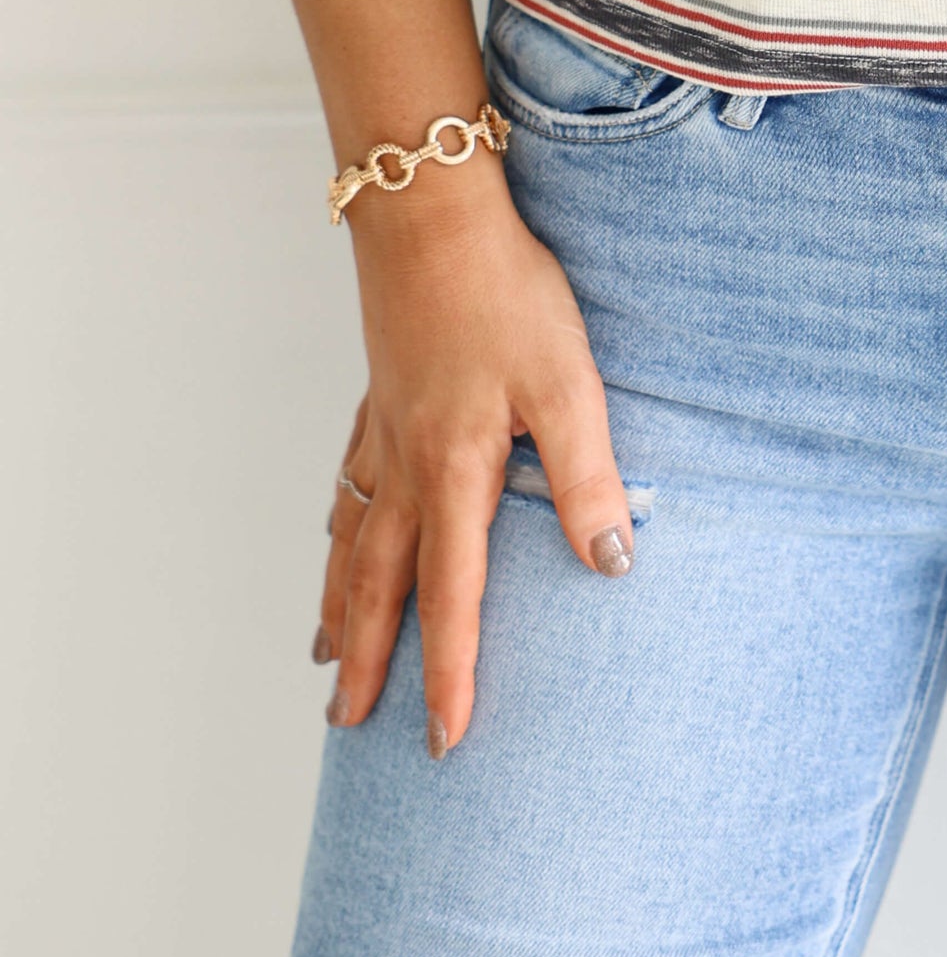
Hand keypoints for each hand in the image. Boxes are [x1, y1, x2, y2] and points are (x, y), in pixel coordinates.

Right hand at [315, 158, 632, 756]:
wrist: (431, 215)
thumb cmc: (506, 293)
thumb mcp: (567, 383)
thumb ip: (587, 475)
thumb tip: (611, 562)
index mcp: (453, 474)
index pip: (450, 599)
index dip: (449, 674)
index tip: (444, 741)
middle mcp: (404, 467)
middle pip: (377, 587)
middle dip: (367, 663)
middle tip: (347, 726)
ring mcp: (381, 433)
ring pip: (349, 543)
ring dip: (338, 608)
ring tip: (325, 661)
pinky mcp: (378, 398)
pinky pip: (345, 490)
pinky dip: (334, 535)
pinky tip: (336, 539)